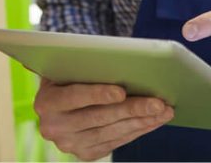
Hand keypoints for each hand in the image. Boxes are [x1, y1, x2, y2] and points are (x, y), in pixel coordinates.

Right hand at [34, 77, 173, 161]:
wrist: (62, 92)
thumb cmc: (75, 69)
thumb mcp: (73, 63)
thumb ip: (89, 63)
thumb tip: (124, 58)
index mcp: (46, 101)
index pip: (73, 97)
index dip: (97, 94)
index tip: (121, 91)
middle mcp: (53, 127)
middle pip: (98, 117)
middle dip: (132, 109)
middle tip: (158, 102)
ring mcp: (69, 144)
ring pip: (111, 132)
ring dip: (141, 121)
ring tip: (164, 110)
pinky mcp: (85, 153)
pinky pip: (116, 142)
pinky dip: (138, 130)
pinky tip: (155, 120)